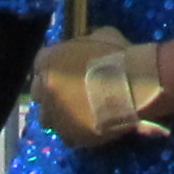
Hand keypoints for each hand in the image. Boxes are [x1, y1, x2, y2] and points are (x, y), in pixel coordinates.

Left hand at [30, 26, 165, 147]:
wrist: (133, 85)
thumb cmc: (117, 56)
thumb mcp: (100, 36)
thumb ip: (86, 43)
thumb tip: (90, 46)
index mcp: (47, 61)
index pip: (41, 65)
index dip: (55, 68)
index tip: (66, 72)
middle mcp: (44, 89)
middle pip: (39, 93)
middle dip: (52, 93)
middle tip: (70, 94)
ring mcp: (55, 114)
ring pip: (48, 118)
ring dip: (59, 115)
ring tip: (79, 114)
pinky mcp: (69, 134)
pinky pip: (68, 136)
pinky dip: (76, 132)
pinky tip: (91, 126)